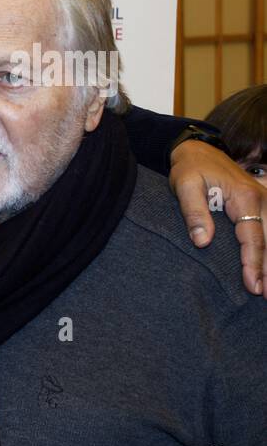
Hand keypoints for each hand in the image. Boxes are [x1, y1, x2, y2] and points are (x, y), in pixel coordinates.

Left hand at [170, 140, 265, 294]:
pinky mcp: (261, 206)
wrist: (199, 150)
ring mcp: (265, 202)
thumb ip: (194, 213)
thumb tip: (203, 242)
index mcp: (245, 198)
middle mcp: (262, 200)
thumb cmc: (191, 168)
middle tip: (265, 296)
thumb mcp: (185, 186)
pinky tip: (266, 267)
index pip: (253, 238)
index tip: (252, 286)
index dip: (253, 264)